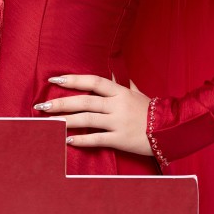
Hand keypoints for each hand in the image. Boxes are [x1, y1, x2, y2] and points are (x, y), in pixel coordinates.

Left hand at [35, 73, 151, 157]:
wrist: (171, 130)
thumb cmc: (153, 112)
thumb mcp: (138, 94)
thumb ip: (123, 85)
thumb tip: (112, 74)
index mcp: (120, 92)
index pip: (93, 82)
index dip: (73, 80)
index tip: (54, 79)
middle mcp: (118, 105)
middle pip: (85, 101)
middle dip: (61, 103)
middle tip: (41, 106)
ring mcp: (119, 122)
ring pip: (88, 119)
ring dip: (66, 120)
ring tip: (48, 122)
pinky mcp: (121, 139)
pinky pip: (98, 139)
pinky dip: (82, 140)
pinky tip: (67, 140)